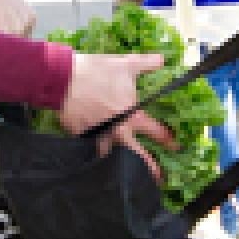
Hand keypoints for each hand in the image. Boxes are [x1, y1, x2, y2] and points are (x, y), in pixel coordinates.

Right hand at [59, 52, 177, 180]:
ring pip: (111, 158)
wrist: (63, 79)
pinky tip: (98, 160)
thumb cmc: (97, 71)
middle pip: (136, 156)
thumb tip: (163, 60)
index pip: (155, 131)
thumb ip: (147, 64)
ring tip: (125, 175)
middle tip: (158, 179)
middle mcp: (117, 131)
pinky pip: (90, 148)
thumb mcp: (126, 63)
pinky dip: (95, 153)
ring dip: (119, 166)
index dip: (167, 139)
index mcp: (131, 115)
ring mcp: (98, 136)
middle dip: (149, 169)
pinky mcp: (81, 137)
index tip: (175, 147)